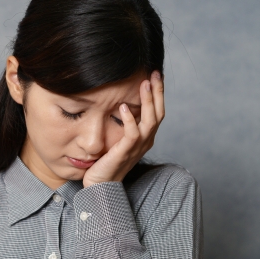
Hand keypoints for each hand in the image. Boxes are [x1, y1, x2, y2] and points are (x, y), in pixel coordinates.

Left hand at [82, 71, 164, 187]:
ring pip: (149, 121)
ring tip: (144, 84)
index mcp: (145, 137)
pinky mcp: (125, 152)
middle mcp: (146, 141)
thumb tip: (120, 103)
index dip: (158, 94)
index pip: (157, 112)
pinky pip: (132, 134)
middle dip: (158, 92)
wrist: (101, 185)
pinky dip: (130, 119)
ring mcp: (137, 147)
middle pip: (158, 113)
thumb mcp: (118, 139)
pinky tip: (124, 106)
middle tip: (156, 73)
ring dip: (148, 101)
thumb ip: (123, 125)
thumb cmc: (107, 162)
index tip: (155, 76)